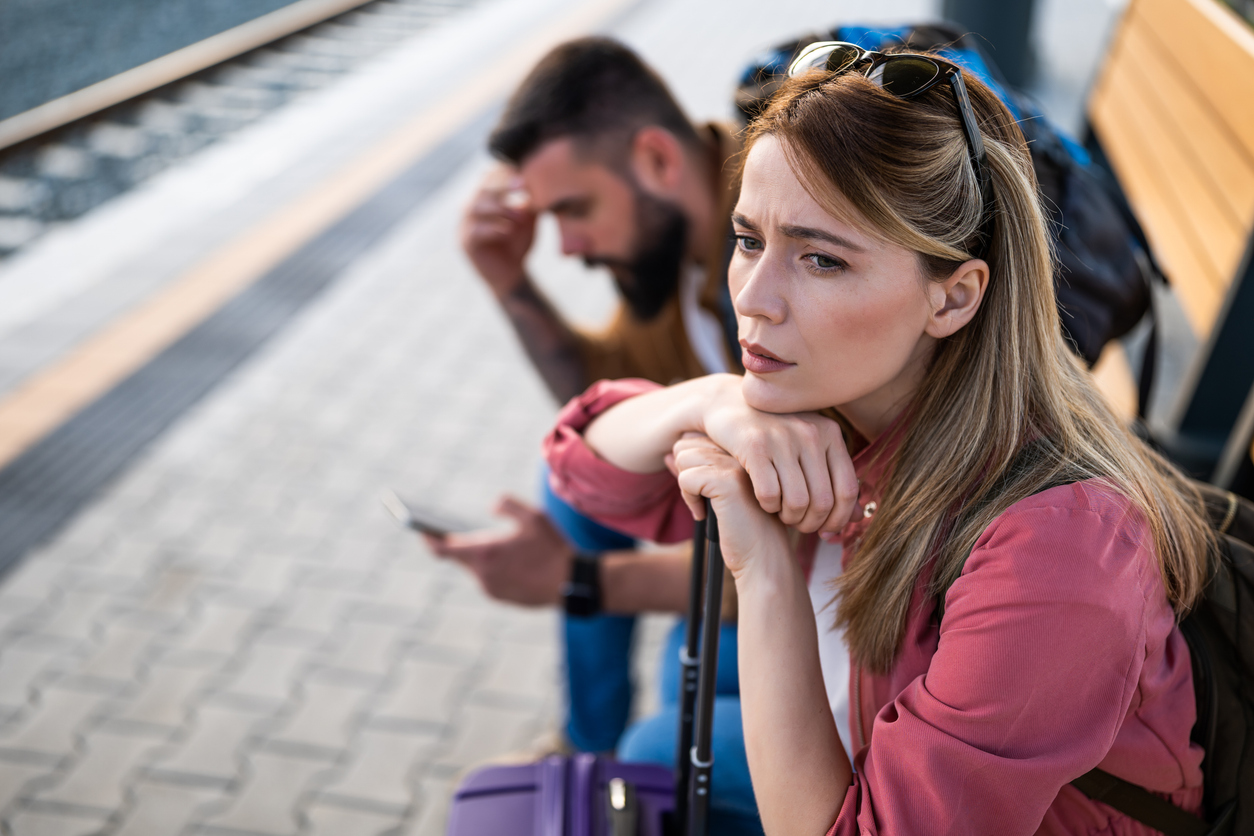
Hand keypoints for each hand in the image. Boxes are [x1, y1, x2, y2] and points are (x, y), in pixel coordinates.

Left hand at [424, 496, 571, 605]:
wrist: (570, 582)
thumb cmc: (551, 547)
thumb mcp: (533, 516)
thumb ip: (507, 504)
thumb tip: (491, 507)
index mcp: (485, 552)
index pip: (443, 549)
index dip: (429, 539)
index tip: (421, 530)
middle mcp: (482, 574)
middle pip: (459, 558)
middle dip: (457, 544)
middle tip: (452, 531)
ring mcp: (491, 589)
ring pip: (475, 568)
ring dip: (480, 556)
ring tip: (489, 543)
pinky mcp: (501, 597)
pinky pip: (489, 579)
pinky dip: (493, 568)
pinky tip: (507, 560)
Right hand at [460, 165, 536, 296]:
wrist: (512, 274)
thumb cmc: (518, 243)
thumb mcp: (527, 219)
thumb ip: (529, 201)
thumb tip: (537, 179)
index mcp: (483, 198)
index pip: (489, 177)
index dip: (504, 173)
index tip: (524, 175)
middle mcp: (470, 208)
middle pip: (481, 189)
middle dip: (502, 186)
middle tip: (522, 186)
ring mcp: (464, 225)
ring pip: (475, 207)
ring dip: (500, 208)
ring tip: (520, 216)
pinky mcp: (465, 243)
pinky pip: (475, 231)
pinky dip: (493, 228)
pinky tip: (508, 231)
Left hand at [668, 435, 790, 579]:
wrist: (764, 556)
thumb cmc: (744, 527)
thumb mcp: (716, 493)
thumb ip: (695, 470)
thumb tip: (668, 454)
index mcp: (745, 447)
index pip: (697, 437)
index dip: (694, 467)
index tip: (708, 491)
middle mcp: (744, 449)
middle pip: (687, 445)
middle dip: (688, 474)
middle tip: (705, 500)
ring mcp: (738, 463)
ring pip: (684, 458)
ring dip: (688, 488)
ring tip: (706, 507)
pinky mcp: (728, 481)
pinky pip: (686, 478)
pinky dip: (689, 500)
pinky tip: (705, 514)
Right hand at [697, 377, 859, 538]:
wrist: (727, 403)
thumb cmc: (773, 432)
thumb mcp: (808, 447)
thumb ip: (833, 479)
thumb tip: (859, 517)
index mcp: (829, 433)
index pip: (848, 490)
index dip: (839, 519)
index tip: (826, 531)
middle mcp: (810, 433)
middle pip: (823, 501)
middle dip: (810, 523)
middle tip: (798, 525)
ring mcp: (782, 437)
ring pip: (797, 501)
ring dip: (789, 517)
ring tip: (781, 514)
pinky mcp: (754, 445)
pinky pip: (769, 493)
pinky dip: (768, 507)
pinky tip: (764, 502)